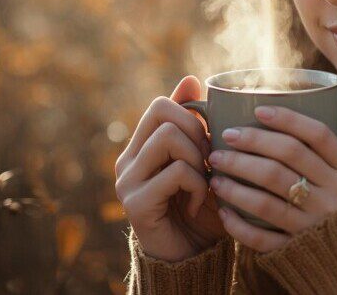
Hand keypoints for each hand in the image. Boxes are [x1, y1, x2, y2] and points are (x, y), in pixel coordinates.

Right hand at [114, 75, 227, 262]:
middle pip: (162, 112)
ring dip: (198, 157)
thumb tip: (191, 78)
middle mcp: (128, 161)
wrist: (193, 258)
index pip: (160, 104)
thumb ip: (195, 125)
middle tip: (208, 161)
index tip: (208, 141)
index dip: (192, 114)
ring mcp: (128, 182)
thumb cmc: (202, 208)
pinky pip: (175, 172)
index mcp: (141, 147)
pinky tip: (199, 202)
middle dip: (197, 132)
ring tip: (205, 181)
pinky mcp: (136, 204)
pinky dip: (197, 185)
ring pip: (168, 138)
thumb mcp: (203, 161)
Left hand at [206, 96, 336, 252]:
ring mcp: (315, 224)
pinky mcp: (299, 250)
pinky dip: (241, 226)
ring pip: (269, 199)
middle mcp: (333, 196)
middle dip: (252, 144)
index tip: (258, 110)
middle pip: (288, 160)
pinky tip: (223, 212)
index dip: (287, 119)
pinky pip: (265, 239)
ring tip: (215, 172)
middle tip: (226, 137)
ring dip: (237, 184)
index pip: (318, 135)